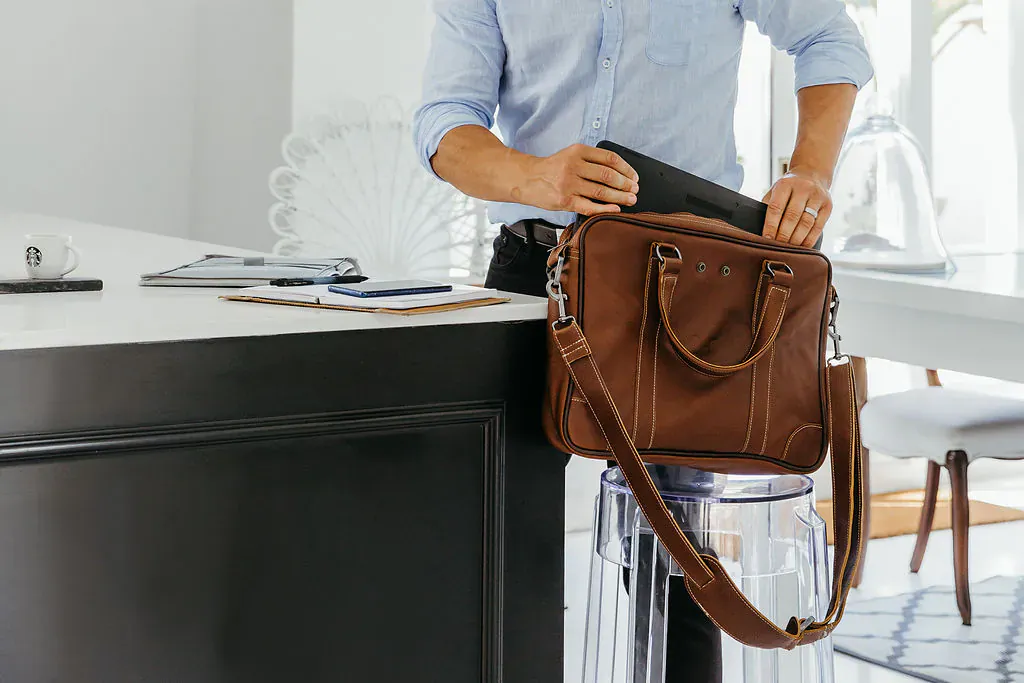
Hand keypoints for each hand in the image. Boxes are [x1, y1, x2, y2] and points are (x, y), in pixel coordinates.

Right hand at [513, 144, 638, 214]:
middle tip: (635, 190)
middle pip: (608, 175)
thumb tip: (619, 173)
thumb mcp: (570, 155)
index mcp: (578, 151)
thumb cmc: (551, 169)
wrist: (526, 179)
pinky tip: (615, 209)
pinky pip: (589, 206)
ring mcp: (569, 184)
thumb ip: (591, 160)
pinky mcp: (565, 200)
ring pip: (601, 191)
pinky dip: (605, 209)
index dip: (626, 168)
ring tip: (630, 200)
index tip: (634, 176)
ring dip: (620, 197)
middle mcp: (574, 166)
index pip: (609, 158)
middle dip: (626, 184)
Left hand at [761, 168, 832, 246]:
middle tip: (778, 246)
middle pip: (792, 216)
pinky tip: (802, 246)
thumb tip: (762, 231)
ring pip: (806, 222)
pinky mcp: (827, 206)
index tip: (767, 239)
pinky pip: (818, 226)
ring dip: (796, 239)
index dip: (771, 225)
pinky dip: (810, 239)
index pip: (776, 207)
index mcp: (785, 184)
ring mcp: (817, 196)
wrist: (812, 174)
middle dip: (784, 235)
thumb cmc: (788, 188)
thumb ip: (768, 207)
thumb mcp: (775, 191)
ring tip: (789, 249)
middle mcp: (803, 188)